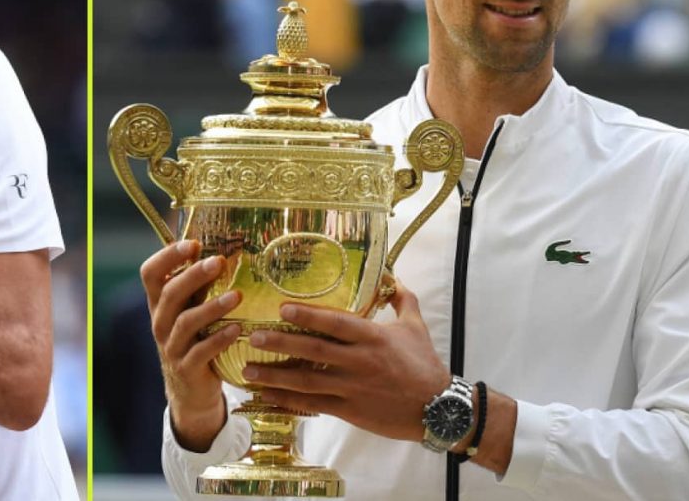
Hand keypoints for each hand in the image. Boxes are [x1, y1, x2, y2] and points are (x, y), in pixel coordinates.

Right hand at [140, 239, 242, 451]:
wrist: (190, 392)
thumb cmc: (195, 341)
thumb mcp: (190, 312)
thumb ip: (199, 287)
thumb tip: (226, 249)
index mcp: (159, 304)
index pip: (150, 273)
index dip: (167, 256)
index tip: (193, 244)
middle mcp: (160, 322)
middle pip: (170, 293)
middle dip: (194, 275)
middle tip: (219, 261)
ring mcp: (171, 347)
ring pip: (186, 322)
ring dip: (212, 307)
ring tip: (237, 296)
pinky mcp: (187, 368)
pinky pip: (201, 352)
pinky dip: (219, 339)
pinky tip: (237, 330)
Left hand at [243, 281, 449, 442]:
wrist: (440, 410)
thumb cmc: (426, 366)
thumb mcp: (416, 327)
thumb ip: (402, 300)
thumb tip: (393, 276)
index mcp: (373, 337)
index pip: (336, 323)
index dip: (308, 316)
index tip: (281, 309)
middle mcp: (359, 362)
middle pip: (314, 351)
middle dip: (281, 344)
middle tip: (253, 337)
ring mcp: (352, 388)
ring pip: (307, 381)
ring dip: (275, 376)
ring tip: (248, 369)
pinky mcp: (350, 411)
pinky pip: (313, 405)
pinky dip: (288, 400)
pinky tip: (268, 395)